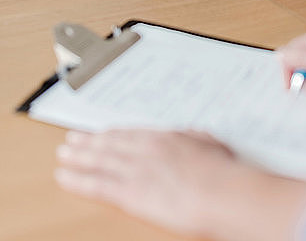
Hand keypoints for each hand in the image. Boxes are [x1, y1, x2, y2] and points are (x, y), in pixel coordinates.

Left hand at [55, 128, 236, 236]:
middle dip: (88, 142)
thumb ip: (197, 139)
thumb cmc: (221, 171)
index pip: (129, 134)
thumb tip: (195, 134)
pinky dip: (78, 180)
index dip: (110, 134)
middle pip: (109, 144)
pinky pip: (97, 185)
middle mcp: (144, 149)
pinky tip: (64, 177)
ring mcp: (135, 169)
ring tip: (63, 155)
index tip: (99, 133)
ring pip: (98, 161)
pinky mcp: (129, 192)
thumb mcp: (211, 145)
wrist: (219, 190)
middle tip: (71, 139)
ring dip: (78, 157)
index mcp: (163, 137)